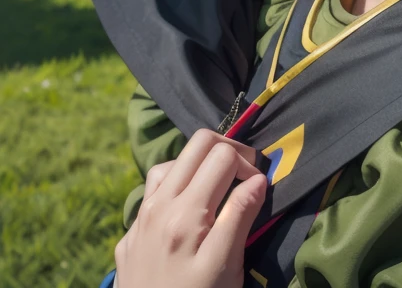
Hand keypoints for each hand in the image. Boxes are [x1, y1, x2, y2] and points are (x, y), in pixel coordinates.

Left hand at [114, 128, 267, 287]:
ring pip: (171, 163)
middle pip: (196, 144)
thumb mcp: (225, 268)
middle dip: (227, 150)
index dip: (247, 163)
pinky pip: (152, 192)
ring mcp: (140, 219)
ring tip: (218, 190)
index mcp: (186, 212)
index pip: (221, 155)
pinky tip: (186, 210)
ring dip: (199, 166)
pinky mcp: (130, 236)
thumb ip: (239, 218)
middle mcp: (158, 206)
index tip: (259, 186)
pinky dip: (174, 186)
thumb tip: (257, 179)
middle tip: (245, 174)